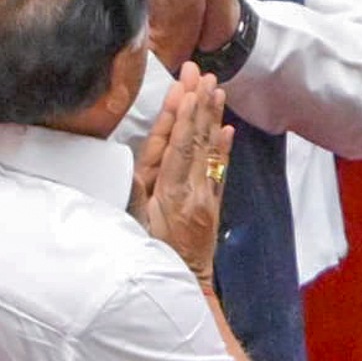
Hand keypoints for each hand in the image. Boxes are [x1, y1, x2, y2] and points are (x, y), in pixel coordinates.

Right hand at [128, 61, 229, 276]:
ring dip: (212, 118)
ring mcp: (207, 197)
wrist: (187, 287)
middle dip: (198, 104)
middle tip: (202, 73)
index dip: (183, 116)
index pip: (179, 146)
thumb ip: (134, 196)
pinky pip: (219, 171)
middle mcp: (194, 190)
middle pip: (196, 140)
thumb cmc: (154, 259)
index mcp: (172, 193)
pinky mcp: (213, 205)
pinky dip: (223, 148)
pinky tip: (227, 129)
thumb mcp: (135, 228)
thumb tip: (134, 165)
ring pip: (209, 150)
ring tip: (217, 89)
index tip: (187, 88)